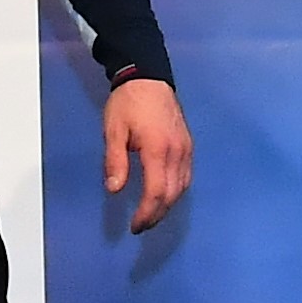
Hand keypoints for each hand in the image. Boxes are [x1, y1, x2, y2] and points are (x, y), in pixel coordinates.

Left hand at [100, 77, 193, 235]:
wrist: (148, 76)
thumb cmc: (128, 102)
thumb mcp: (114, 130)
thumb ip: (115, 161)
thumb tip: (114, 189)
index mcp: (157, 149)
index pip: (156, 192)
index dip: (146, 213)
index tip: (135, 225)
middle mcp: (177, 151)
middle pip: (172, 194)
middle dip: (156, 214)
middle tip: (141, 226)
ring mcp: (186, 148)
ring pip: (182, 187)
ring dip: (167, 206)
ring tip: (151, 215)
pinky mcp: (188, 144)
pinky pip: (186, 176)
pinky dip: (175, 191)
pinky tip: (164, 196)